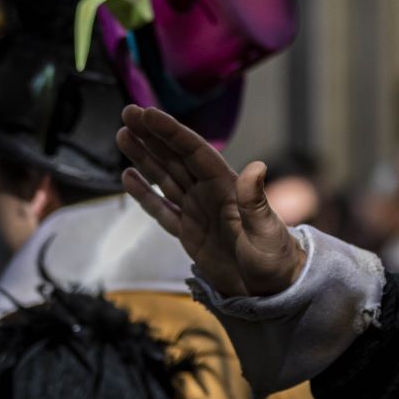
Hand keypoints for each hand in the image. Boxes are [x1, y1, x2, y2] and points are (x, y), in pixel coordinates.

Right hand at [116, 105, 304, 297]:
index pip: (195, 152)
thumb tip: (256, 166)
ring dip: (145, 156)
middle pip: (176, 158)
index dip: (171, 132)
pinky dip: (144, 194)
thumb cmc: (274, 257)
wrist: (271, 287)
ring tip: (124, 134)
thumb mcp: (266, 230)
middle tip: (128, 111)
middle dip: (153, 135)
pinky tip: (129, 176)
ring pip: (165, 178)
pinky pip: (161, 209)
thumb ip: (255, 201)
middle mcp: (210, 193)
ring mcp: (197, 212)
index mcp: (228, 187)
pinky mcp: (188, 233)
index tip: (147, 113)